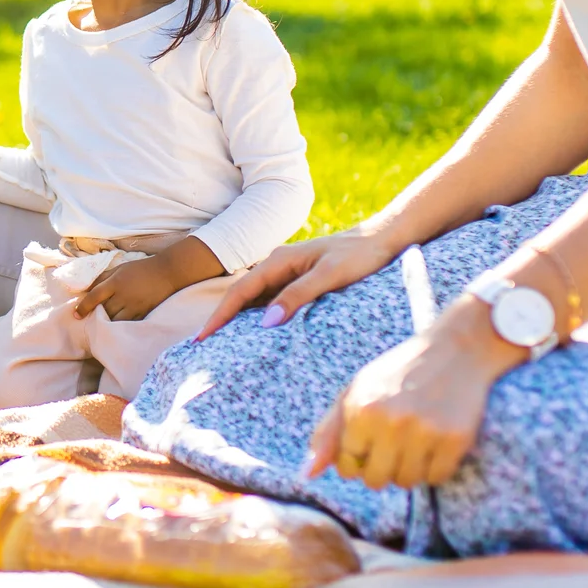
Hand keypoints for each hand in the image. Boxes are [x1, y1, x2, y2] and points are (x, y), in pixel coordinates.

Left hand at [73, 238, 223, 321]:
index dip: (83, 307)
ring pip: (115, 321)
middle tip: (88, 321)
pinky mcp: (144, 314)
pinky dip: (120, 327)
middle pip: (104, 312)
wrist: (167, 273)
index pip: (94, 297)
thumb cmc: (141, 269)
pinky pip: (128, 325)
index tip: (76, 315)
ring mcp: (134, 307)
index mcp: (115, 283)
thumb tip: (87, 289)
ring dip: (107, 324)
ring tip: (102, 326)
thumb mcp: (120, 268)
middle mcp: (123, 296)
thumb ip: (103, 278)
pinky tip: (116, 328)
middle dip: (95, 317)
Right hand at [195, 229, 398, 338]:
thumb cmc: (360, 255)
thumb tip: (266, 321)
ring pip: (256, 300)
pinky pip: (273, 302)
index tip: (203, 338)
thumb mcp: (330, 275)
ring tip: (223, 346)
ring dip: (239, 320)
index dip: (220, 316)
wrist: (384, 239)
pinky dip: (259, 318)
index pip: (240, 292)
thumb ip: (298, 296)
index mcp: (279, 260)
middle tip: (204, 348)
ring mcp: (289, 274)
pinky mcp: (300, 282)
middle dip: (221, 320)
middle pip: (242, 296)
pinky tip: (257, 334)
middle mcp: (278, 266)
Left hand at [306, 301, 521, 488]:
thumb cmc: (399, 372)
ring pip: (405, 482)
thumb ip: (329, 431)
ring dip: (408, 469)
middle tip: (393, 443)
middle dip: (381, 467)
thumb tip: (308, 475)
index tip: (370, 442)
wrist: (456, 349)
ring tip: (414, 441)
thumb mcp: (357, 390)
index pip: (346, 466)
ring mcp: (424, 431)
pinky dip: (435, 468)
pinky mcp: (455, 439)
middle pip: (374, 480)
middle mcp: (390, 421)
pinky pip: (436, 478)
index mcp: (360, 408)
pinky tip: (435, 442)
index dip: (357, 458)